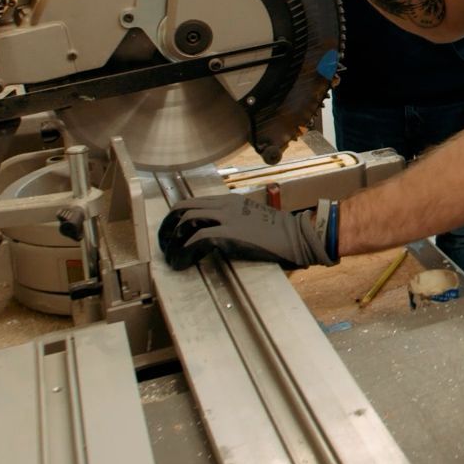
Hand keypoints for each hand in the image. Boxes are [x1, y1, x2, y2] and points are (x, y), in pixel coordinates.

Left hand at [157, 194, 339, 269]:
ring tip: (170, 256)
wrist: (299, 235)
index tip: (170, 233)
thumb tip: (216, 239)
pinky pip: (196, 239)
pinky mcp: (230, 233)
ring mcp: (227, 218)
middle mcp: (225, 205)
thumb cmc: (281, 233)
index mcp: (230, 201)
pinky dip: (184, 250)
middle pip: (183, 208)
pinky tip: (182, 262)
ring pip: (186, 220)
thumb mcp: (252, 220)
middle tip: (163, 245)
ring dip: (172, 239)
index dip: (176, 218)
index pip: (192, 202)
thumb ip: (233, 223)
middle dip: (167, 227)